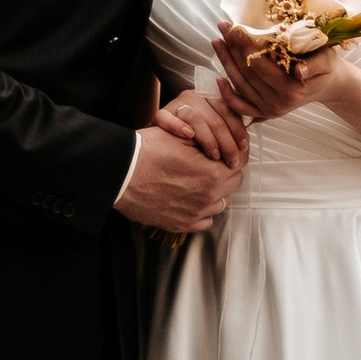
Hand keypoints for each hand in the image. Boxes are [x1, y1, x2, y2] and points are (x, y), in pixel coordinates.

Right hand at [118, 120, 244, 235]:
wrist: (120, 175)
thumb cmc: (147, 151)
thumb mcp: (181, 135)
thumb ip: (209, 140)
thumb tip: (223, 142)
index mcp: (212, 173)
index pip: (240, 162)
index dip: (234, 153)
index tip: (226, 150)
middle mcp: (208, 196)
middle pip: (234, 183)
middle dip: (227, 171)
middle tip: (211, 162)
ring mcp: (195, 213)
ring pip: (222, 203)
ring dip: (216, 191)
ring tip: (199, 179)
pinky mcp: (181, 224)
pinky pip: (206, 220)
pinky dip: (203, 210)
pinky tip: (191, 197)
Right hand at [158, 86, 249, 169]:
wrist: (157, 148)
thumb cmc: (188, 140)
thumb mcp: (213, 129)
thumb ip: (228, 126)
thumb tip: (248, 138)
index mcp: (209, 96)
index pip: (229, 110)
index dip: (238, 130)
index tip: (244, 147)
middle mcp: (193, 97)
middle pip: (215, 117)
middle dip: (227, 141)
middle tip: (232, 161)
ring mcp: (176, 104)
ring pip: (195, 116)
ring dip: (207, 138)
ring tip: (213, 155)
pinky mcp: (160, 115)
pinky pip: (166, 117)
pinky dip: (177, 126)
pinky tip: (188, 135)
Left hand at [215, 31, 335, 123]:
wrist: (329, 85)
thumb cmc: (327, 67)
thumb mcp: (328, 61)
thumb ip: (315, 65)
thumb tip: (300, 71)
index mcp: (292, 90)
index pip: (261, 66)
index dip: (245, 47)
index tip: (235, 28)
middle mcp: (278, 103)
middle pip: (246, 75)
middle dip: (232, 49)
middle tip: (223, 28)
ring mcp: (269, 110)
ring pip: (240, 86)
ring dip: (226, 63)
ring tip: (217, 41)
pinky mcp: (264, 113)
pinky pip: (240, 106)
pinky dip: (227, 94)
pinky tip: (218, 78)